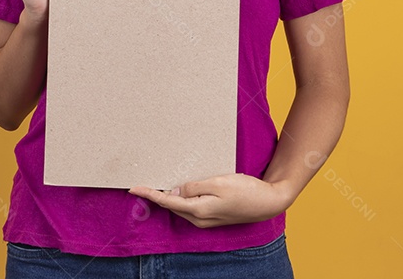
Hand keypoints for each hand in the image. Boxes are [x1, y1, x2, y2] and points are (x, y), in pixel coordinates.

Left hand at [127, 173, 294, 227]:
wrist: (268, 202)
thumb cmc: (246, 190)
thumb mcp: (219, 183)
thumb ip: (194, 187)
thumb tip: (174, 193)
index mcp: (199, 210)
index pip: (167, 202)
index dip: (149, 194)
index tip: (133, 188)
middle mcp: (200, 218)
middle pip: (171, 206)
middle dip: (155, 196)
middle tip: (139, 184)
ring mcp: (206, 220)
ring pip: (180, 207)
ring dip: (166, 198)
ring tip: (153, 186)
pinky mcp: (212, 217)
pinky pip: (189, 208)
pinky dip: (179, 200)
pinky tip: (177, 191)